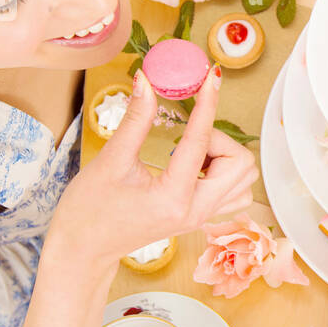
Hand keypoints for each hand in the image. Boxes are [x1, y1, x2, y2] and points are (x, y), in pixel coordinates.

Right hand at [56, 66, 258, 265]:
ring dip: (224, 156)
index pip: (201, 141)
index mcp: (173, 197)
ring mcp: (202, 216)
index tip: (211, 77)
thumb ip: (135, 120)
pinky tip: (193, 165)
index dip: (207, 103)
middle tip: (184, 132)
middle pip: (240, 163)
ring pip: (243, 178)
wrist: (84, 249)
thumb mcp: (110, 160)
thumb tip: (146, 81)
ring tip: (188, 151)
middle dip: (218, 138)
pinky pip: (234, 191)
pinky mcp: (200, 216)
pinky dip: (223, 171)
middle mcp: (196, 210)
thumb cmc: (89, 211)